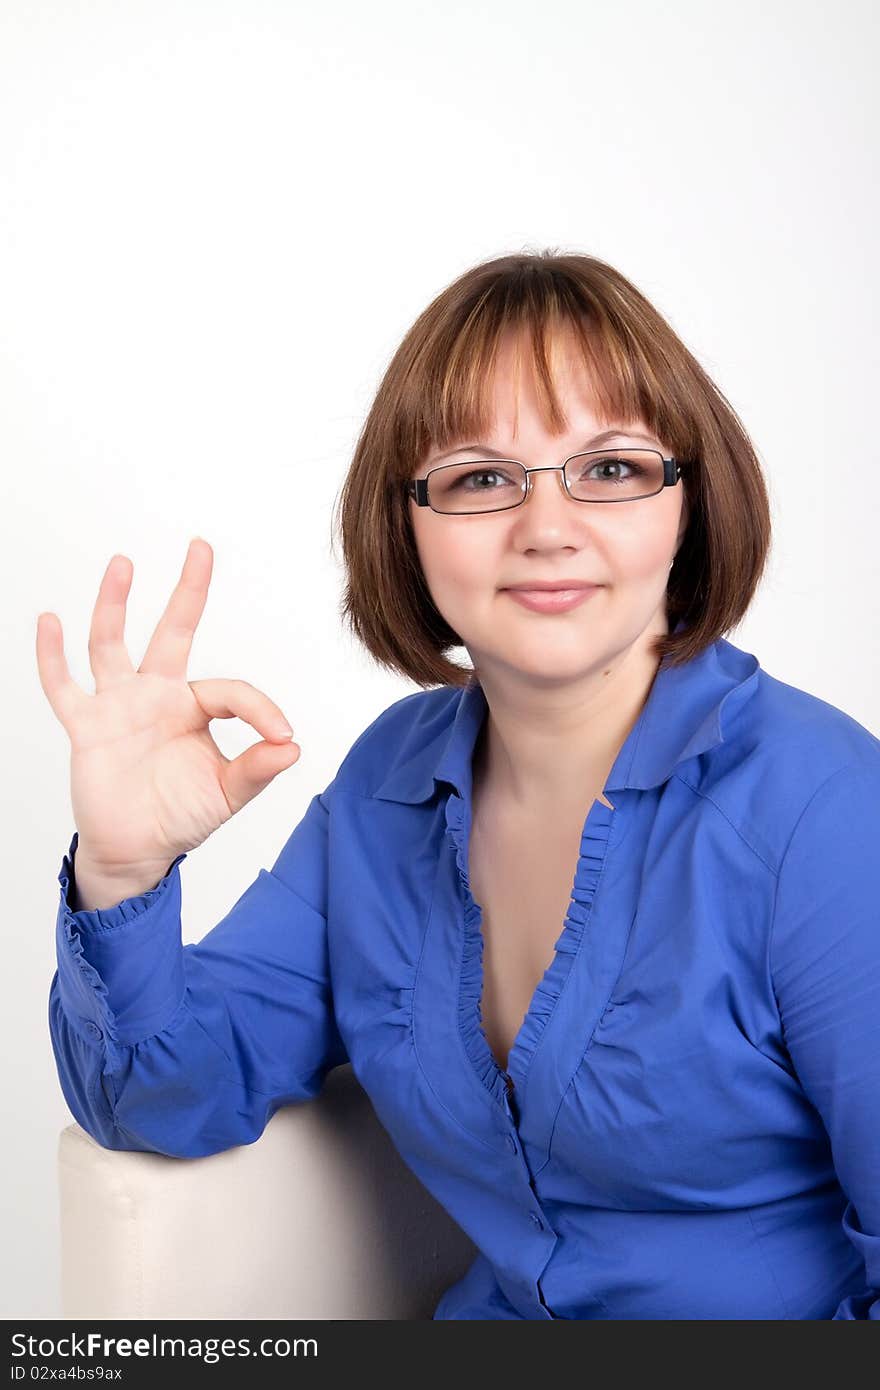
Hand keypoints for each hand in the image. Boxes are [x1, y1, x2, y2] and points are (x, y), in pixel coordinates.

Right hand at [36, 538, 300, 876]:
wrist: (135, 851)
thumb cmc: (181, 816)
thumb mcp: (227, 795)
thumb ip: (256, 770)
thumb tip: (292, 747)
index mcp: (195, 708)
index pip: (230, 691)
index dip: (261, 710)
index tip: (283, 734)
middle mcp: (156, 696)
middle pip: (173, 631)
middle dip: (188, 591)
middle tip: (201, 547)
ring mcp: (118, 706)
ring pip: (112, 645)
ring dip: (115, 604)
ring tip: (124, 564)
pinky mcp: (86, 726)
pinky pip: (64, 687)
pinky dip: (52, 657)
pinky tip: (49, 622)